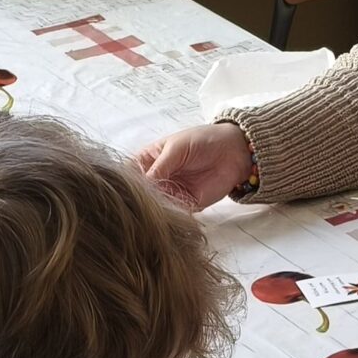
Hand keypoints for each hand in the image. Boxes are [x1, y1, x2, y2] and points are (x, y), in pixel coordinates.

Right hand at [136, 123, 252, 209]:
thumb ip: (160, 167)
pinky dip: (169, 215)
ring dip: (154, 208)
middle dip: (139, 198)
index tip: (124, 188)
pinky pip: (173, 214)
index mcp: (149, 160)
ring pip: (155, 205)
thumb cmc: (203, 141)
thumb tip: (142, 184)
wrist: (234, 152)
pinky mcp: (185, 205)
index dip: (125, 181)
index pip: (129, 173)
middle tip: (140, 202)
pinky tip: (167, 214)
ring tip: (154, 209)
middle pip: (140, 192)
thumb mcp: (176, 148)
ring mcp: (170, 192)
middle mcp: (156, 178)